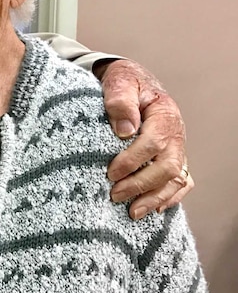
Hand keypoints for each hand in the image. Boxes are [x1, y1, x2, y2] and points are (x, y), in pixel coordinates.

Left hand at [94, 59, 190, 219]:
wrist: (132, 80)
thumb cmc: (124, 82)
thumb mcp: (119, 82)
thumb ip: (119, 101)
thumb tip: (124, 131)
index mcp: (164, 114)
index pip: (153, 143)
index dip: (132, 161)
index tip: (110, 172)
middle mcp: (176, 133)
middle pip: (168, 166)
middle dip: (142, 184)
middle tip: (115, 195)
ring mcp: (177, 147)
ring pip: (176, 179)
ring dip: (155, 198)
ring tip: (132, 212)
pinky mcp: (173, 156)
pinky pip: (181, 182)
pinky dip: (170, 197)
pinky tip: (154, 209)